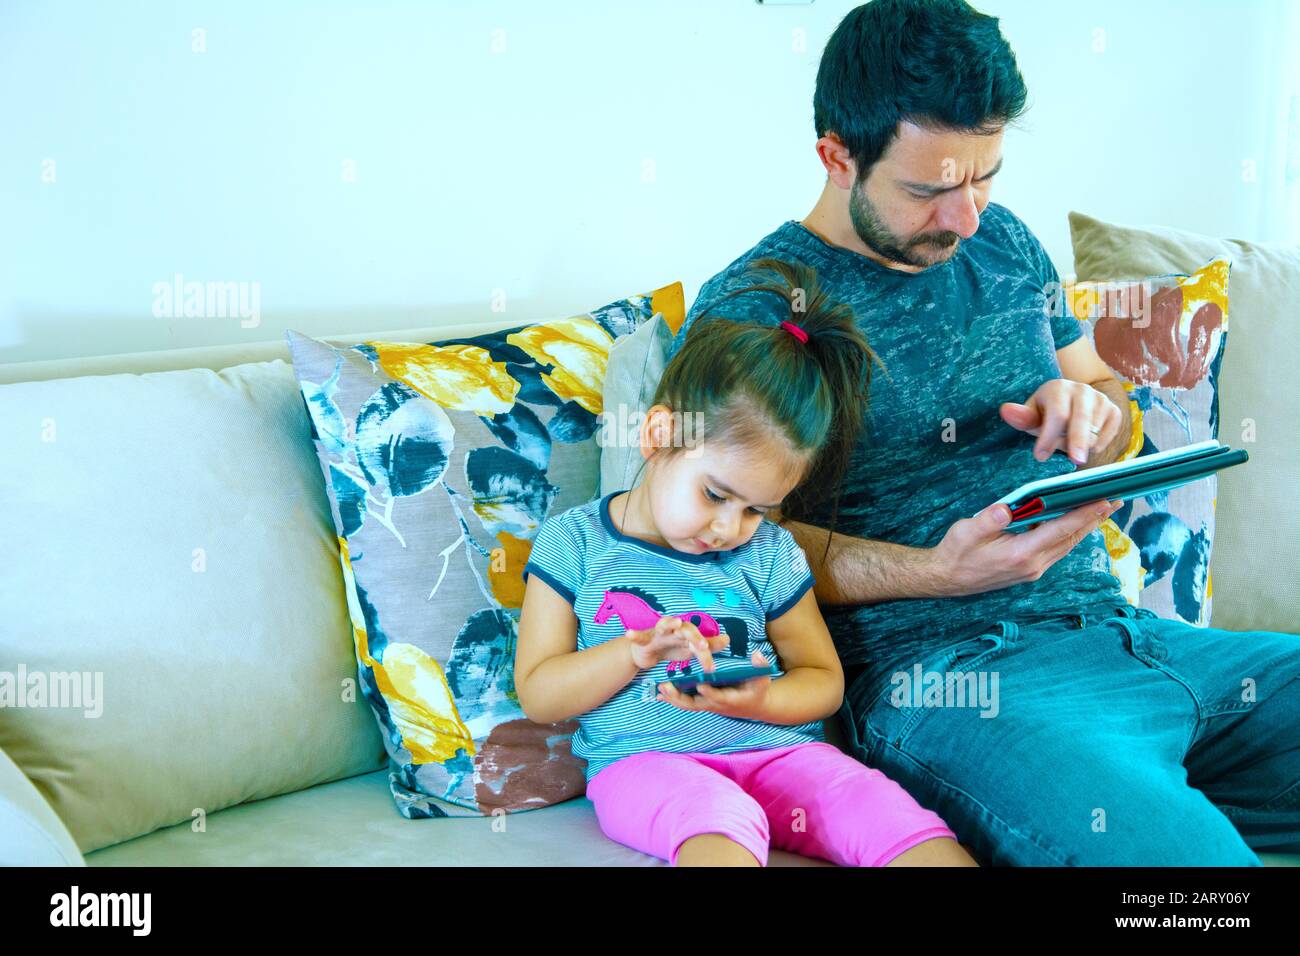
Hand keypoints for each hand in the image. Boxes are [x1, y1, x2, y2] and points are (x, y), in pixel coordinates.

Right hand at [625, 615, 728, 671]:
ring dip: (668, 623)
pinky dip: (634, 634)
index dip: (706, 652)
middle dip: (694, 636)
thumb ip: (708, 646)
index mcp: (686, 633)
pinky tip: (629, 633)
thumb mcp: (689, 649)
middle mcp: (674, 630)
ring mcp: (658, 633)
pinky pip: (639, 636)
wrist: (646, 653)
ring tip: (674, 623)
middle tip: (702, 647)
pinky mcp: (644, 640)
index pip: (699, 641)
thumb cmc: (670, 648)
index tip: (711, 667)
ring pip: (664, 626)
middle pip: (686, 629)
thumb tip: (728, 639)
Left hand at [655, 649, 772, 720]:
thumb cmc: (757, 690)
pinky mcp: (703, 703)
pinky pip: (686, 703)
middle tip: (666, 687)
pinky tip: (659, 695)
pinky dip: (673, 700)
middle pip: (695, 704)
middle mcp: (716, 704)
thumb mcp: (762, 678)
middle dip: (680, 697)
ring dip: (673, 699)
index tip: (700, 684)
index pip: (718, 696)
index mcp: (730, 698)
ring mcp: (708, 705)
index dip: (710, 692)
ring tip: (659, 689)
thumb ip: (760, 666)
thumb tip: (757, 654)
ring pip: (688, 705)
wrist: (754, 706)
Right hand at [932, 497, 1122, 596]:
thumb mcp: (966, 531)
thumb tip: (1006, 508)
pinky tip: (1074, 523)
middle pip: (1071, 538)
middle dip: (1094, 518)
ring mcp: (1033, 570)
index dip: (1083, 514)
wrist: (946, 579)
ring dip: (1086, 527)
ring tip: (1103, 510)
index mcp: (1020, 554)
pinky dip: (1070, 534)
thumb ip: (987, 519)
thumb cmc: (955, 553)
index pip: (1059, 530)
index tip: (1103, 500)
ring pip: (1067, 545)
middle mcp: (1033, 565)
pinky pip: (1057, 550)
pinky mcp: (1029, 570)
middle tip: (1116, 500)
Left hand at [1000, 378, 1122, 464]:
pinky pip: (1107, 437)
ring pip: (1094, 433)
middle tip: (1075, 461)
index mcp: (1059, 388)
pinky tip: (1084, 441)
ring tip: (1067, 441)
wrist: (1071, 401)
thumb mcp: (1032, 414)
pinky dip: (1095, 446)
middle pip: (1082, 421)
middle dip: (1077, 442)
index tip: (1040, 456)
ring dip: (1079, 446)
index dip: (1049, 437)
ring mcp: (1102, 400)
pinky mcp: (1115, 412)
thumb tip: (1006, 410)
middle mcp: (1083, 390)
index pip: (1057, 415)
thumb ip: (1021, 417)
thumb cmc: (1046, 412)